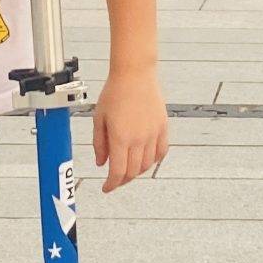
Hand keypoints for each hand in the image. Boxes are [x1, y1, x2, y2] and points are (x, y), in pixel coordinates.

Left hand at [91, 69, 167, 191]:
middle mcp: (138, 138)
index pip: (117, 172)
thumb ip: (99, 143)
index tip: (106, 188)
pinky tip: (145, 159)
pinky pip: (161, 152)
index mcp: (120, 137)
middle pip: (133, 172)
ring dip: (137, 171)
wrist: (135, 74)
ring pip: (147, 165)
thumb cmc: (114, 92)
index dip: (111, 184)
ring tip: (128, 168)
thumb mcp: (99, 118)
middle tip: (115, 179)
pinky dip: (153, 160)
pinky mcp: (162, 127)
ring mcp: (153, 133)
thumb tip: (101, 163)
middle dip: (122, 180)